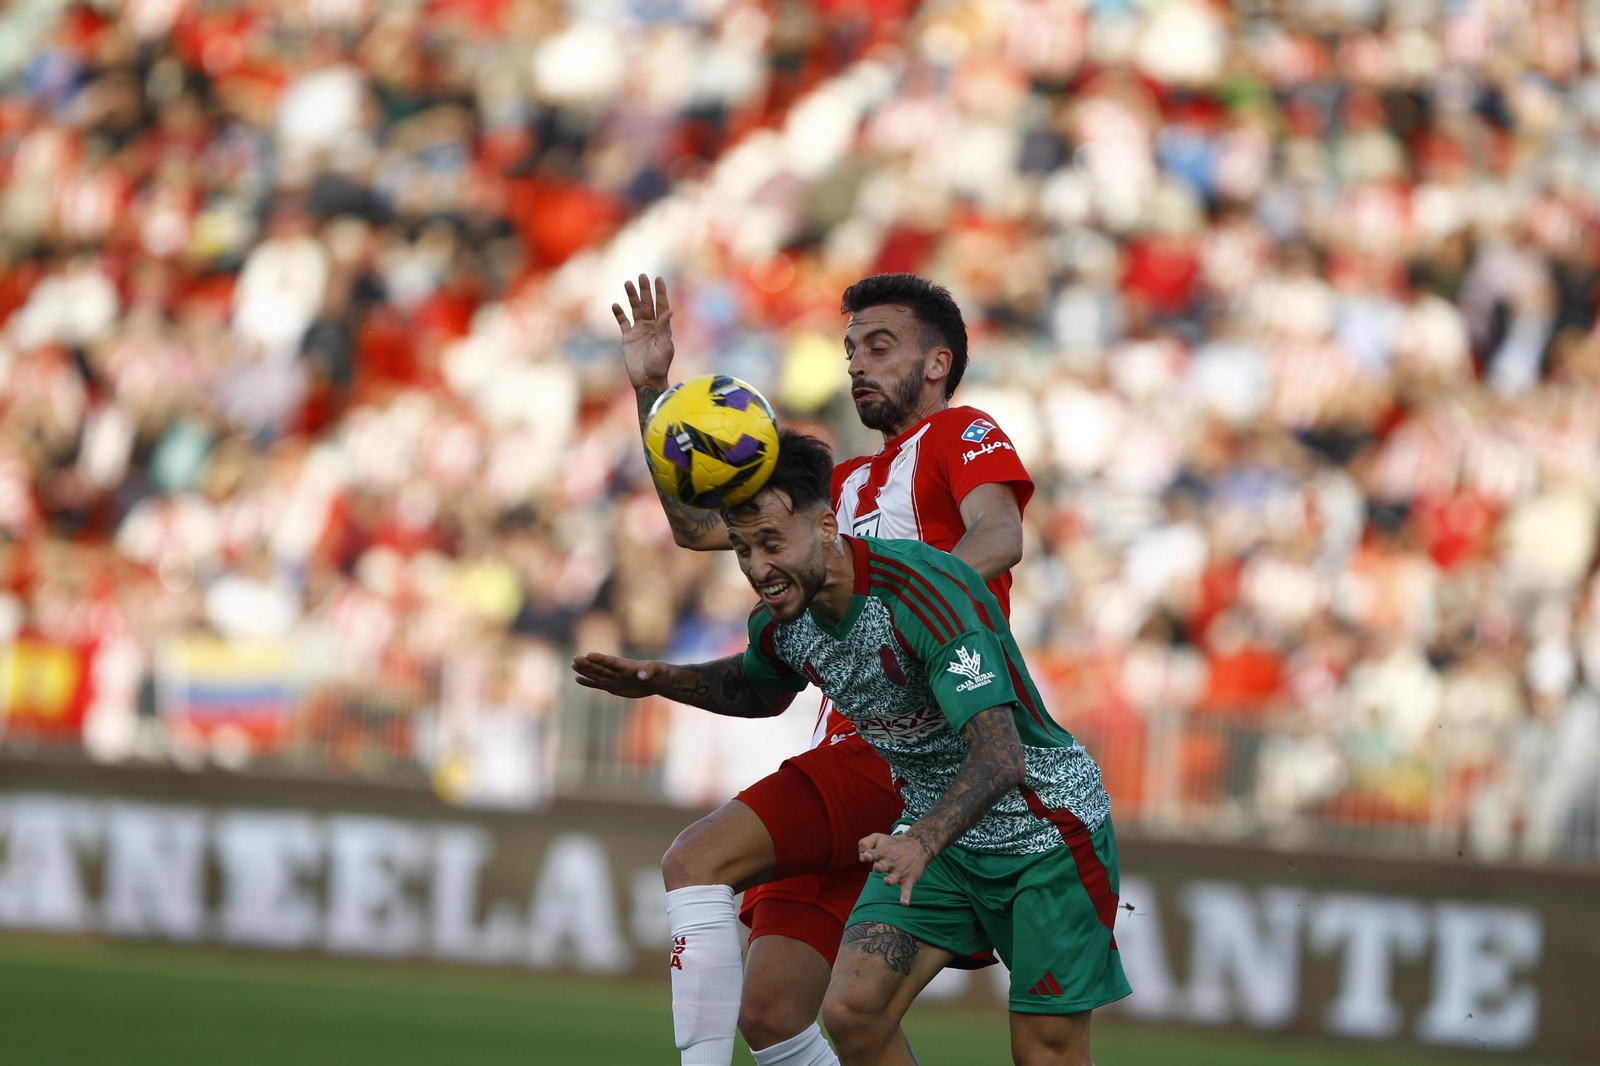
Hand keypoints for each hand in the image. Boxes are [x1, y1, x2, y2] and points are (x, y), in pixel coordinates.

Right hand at [572, 652, 665, 698]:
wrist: (659, 681)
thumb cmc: (661, 672)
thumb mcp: (659, 670)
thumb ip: (650, 670)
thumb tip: (642, 676)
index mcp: (628, 665)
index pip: (612, 661)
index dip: (601, 659)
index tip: (589, 654)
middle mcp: (619, 671)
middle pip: (601, 667)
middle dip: (589, 664)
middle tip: (575, 659)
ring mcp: (615, 679)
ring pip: (598, 675)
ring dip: (586, 671)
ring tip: (573, 665)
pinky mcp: (614, 687)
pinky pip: (599, 684)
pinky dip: (589, 682)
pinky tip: (578, 679)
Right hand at [613, 274, 674, 392]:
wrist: (647, 380)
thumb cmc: (659, 366)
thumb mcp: (664, 347)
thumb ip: (664, 329)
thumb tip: (669, 310)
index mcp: (662, 327)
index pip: (661, 306)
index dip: (660, 292)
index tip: (658, 279)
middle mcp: (650, 326)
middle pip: (647, 304)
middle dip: (644, 290)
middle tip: (642, 276)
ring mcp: (638, 331)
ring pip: (634, 309)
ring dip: (631, 297)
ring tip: (627, 283)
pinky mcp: (628, 338)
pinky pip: (622, 322)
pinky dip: (619, 314)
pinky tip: (615, 305)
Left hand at [860, 830, 935, 905]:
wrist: (918, 845)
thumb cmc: (893, 844)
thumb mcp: (878, 838)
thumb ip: (865, 843)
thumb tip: (861, 857)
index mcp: (883, 851)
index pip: (875, 852)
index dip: (870, 854)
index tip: (866, 856)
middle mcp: (892, 861)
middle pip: (884, 865)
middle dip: (880, 866)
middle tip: (877, 867)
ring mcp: (900, 871)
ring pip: (894, 877)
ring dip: (891, 879)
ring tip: (887, 881)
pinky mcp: (908, 879)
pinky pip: (907, 889)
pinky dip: (906, 896)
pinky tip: (904, 903)